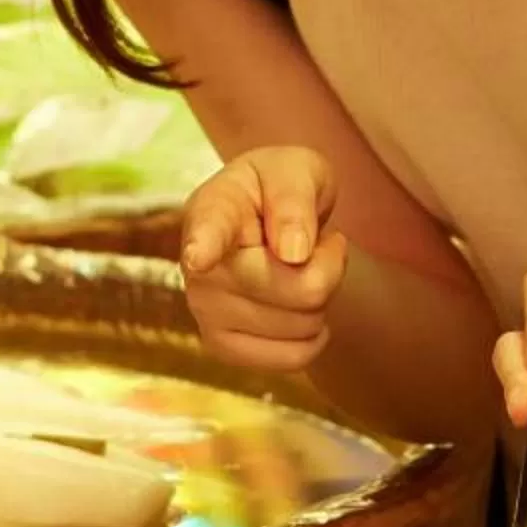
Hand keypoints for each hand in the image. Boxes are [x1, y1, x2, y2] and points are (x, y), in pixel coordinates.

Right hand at [178, 146, 351, 373]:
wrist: (268, 225)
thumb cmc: (281, 191)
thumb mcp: (298, 170)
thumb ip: (294, 197)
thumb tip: (292, 253)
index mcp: (212, 210)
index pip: (209, 230)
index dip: (204, 245)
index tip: (199, 255)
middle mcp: (198, 267)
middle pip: (302, 287)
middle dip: (328, 265)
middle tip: (312, 243)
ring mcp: (205, 312)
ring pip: (305, 323)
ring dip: (321, 297)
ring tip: (298, 268)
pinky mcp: (223, 347)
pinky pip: (296, 356)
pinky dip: (313, 334)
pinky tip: (296, 306)